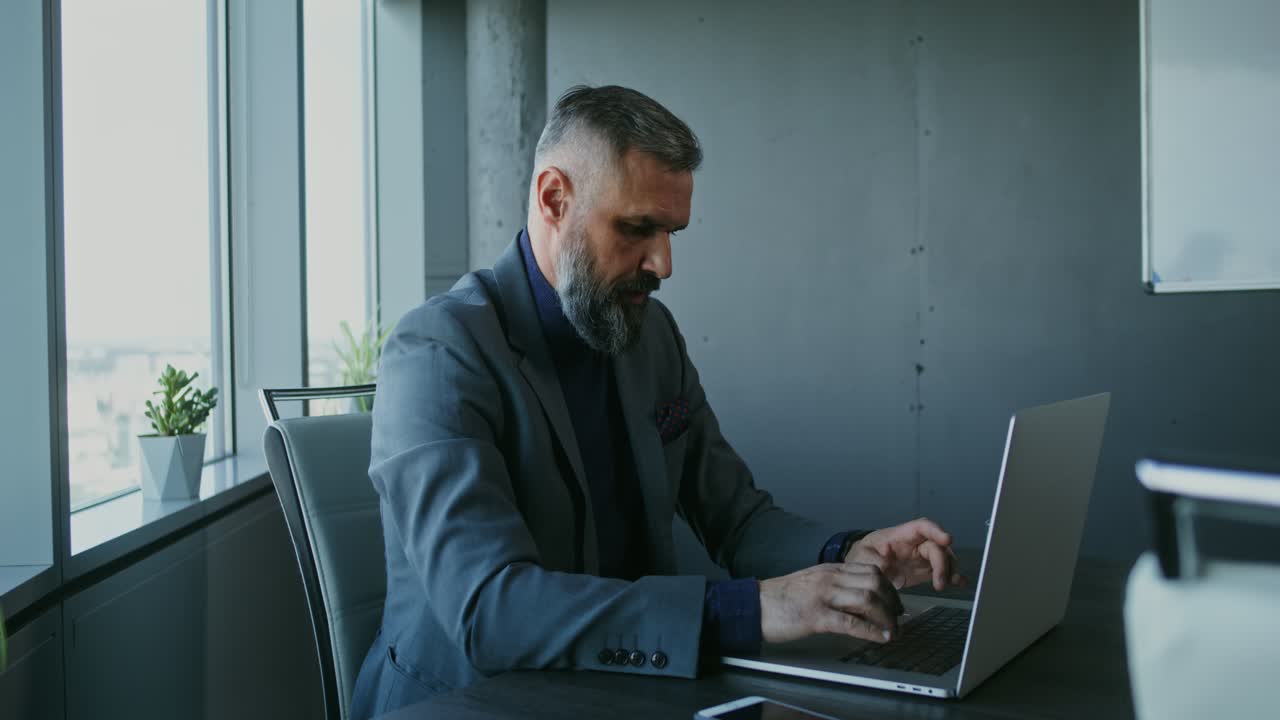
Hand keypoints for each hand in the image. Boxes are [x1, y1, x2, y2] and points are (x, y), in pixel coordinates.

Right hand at [759, 562, 902, 644]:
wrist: (752, 606)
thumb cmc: (779, 599)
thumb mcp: (811, 583)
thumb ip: (834, 586)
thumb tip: (859, 600)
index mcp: (829, 570)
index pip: (870, 570)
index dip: (889, 588)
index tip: (896, 603)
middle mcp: (828, 578)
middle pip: (874, 582)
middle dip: (893, 602)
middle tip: (898, 618)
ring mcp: (822, 596)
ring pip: (867, 600)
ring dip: (886, 618)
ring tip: (892, 632)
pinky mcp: (815, 616)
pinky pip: (851, 623)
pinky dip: (871, 632)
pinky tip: (879, 638)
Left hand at [846, 517, 965, 591]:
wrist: (863, 568)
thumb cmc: (863, 555)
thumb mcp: (862, 555)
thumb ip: (872, 559)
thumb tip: (884, 565)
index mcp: (901, 535)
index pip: (922, 526)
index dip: (935, 531)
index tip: (947, 539)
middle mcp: (915, 544)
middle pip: (936, 546)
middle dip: (943, 562)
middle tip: (940, 583)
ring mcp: (922, 557)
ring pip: (944, 558)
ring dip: (948, 571)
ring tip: (943, 585)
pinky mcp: (925, 571)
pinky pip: (943, 571)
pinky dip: (953, 576)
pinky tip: (961, 583)